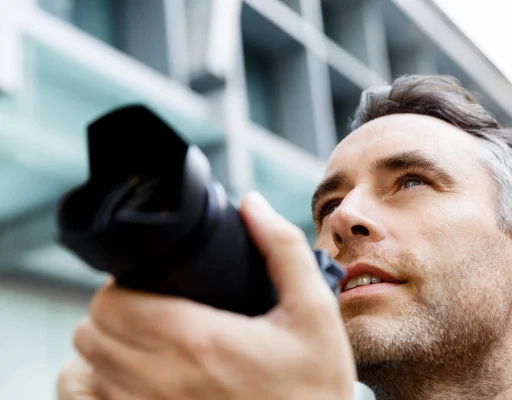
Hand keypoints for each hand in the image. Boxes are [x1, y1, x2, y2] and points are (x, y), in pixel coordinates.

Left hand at [58, 191, 356, 399]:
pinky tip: (133, 379)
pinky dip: (98, 387)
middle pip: (90, 334)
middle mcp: (162, 382)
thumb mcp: (314, 311)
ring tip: (143, 342)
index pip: (112, 303)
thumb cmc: (314, 386)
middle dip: (114, 313)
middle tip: (149, 309)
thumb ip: (283, 249)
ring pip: (81, 373)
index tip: (150, 286)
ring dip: (105, 349)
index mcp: (199, 341)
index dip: (124, 286)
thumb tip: (252, 204)